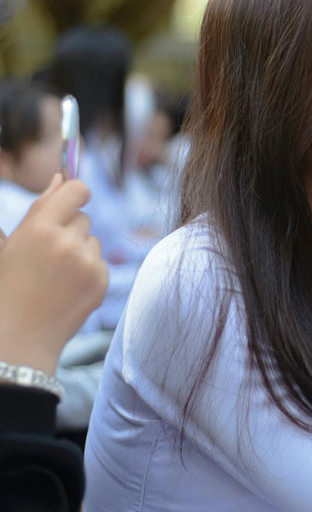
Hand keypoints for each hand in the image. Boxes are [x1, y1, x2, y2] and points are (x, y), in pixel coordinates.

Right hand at [0, 174, 107, 373]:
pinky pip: (100, 262)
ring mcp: (88, 264)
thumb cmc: (8, 284)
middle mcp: (67, 243)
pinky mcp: (101, 281)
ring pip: (93, 241)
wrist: (18, 334)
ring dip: (80, 250)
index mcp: (40, 228)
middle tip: (48, 252)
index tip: (75, 197)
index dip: (76, 191)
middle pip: (84, 217)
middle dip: (70, 228)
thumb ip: (40, 207)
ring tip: (55, 274)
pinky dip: (88, 270)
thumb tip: (62, 177)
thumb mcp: (13, 242)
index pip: (76, 190)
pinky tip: (67, 287)